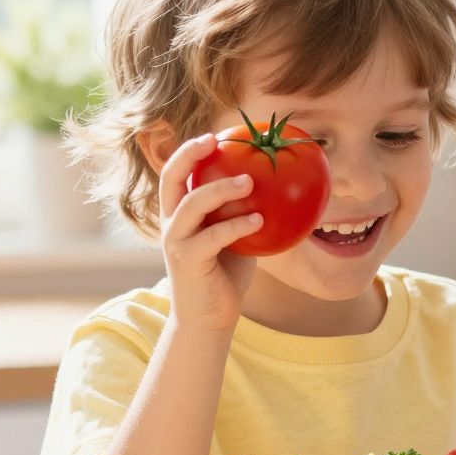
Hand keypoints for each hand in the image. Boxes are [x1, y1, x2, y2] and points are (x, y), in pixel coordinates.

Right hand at [156, 133, 263, 332]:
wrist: (209, 319)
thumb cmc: (227, 276)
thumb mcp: (238, 239)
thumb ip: (246, 213)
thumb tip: (284, 190)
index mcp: (180, 214)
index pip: (176, 174)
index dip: (189, 151)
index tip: (215, 135)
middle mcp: (171, 223)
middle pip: (171, 178)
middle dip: (189, 155)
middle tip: (216, 141)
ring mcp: (176, 241)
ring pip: (192, 204)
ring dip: (220, 188)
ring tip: (249, 181)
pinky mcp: (187, 260)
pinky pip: (213, 236)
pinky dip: (237, 225)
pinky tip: (260, 219)